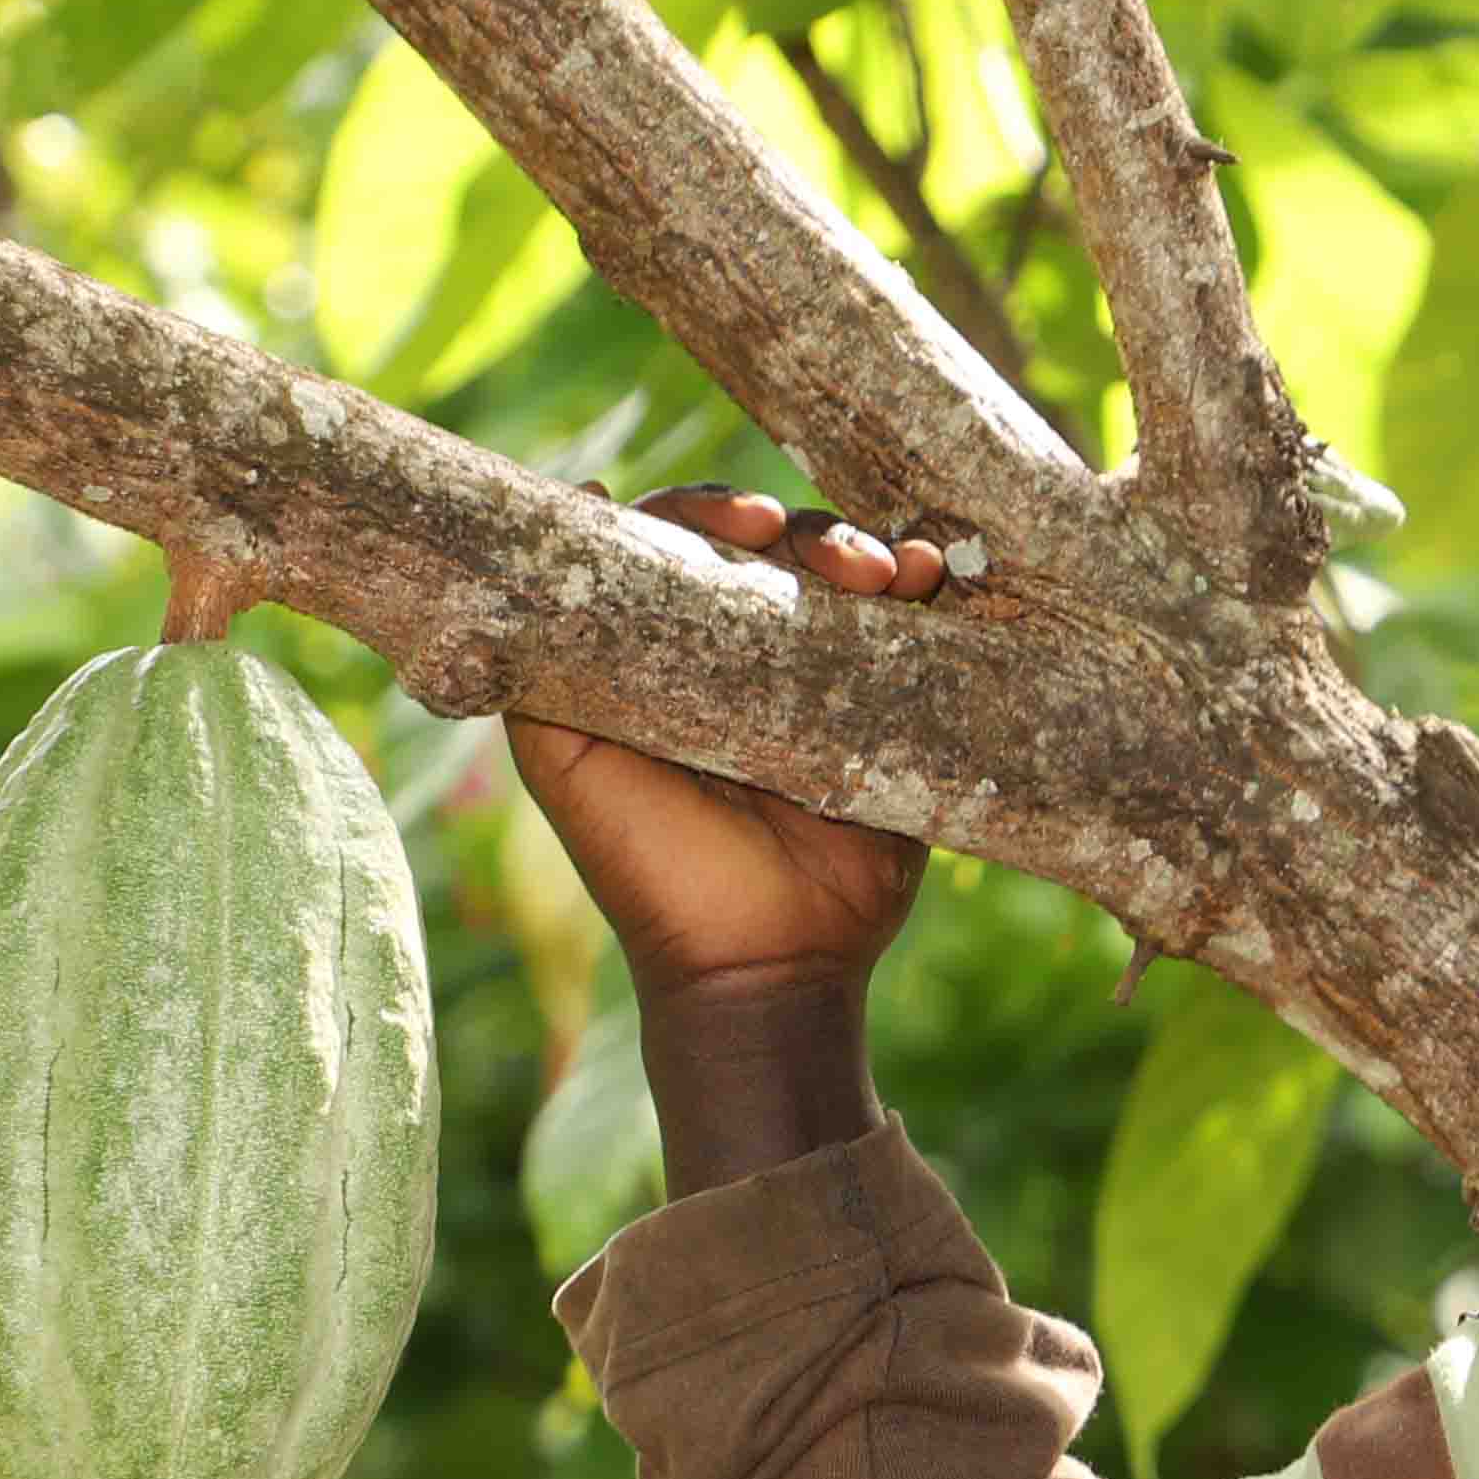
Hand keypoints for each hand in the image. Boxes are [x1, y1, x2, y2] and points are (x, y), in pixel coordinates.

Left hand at [506, 486, 959, 1008]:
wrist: (757, 966)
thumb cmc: (648, 868)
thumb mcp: (565, 760)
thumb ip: (542, 657)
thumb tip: (574, 511)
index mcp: (674, 651)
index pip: (690, 544)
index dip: (712, 512)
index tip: (743, 523)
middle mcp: (750, 654)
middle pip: (779, 549)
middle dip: (809, 533)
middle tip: (838, 560)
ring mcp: (828, 682)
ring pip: (851, 583)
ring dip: (873, 554)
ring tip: (894, 576)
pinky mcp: (895, 718)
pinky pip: (919, 639)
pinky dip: (933, 597)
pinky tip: (936, 581)